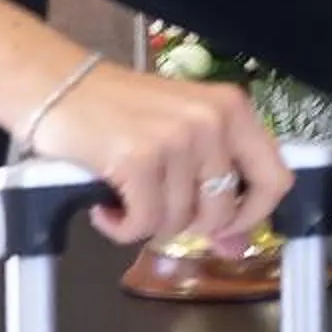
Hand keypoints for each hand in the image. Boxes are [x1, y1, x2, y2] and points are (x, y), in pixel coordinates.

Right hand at [26, 61, 292, 247]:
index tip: (228, 228)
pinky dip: (120, 227)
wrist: (55, 86)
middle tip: (155, 204)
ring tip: (125, 194)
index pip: (276, 179)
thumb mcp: (180, 134)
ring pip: (179, 222)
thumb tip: (235, 245)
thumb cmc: (119, 111)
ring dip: (147, 222)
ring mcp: (177, 139)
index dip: (254, 215)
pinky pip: (143, 224)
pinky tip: (106, 206)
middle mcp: (212, 120)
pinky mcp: (138, 160)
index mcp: (233, 109)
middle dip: (187, 223)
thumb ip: (213, 181)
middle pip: (222, 212)